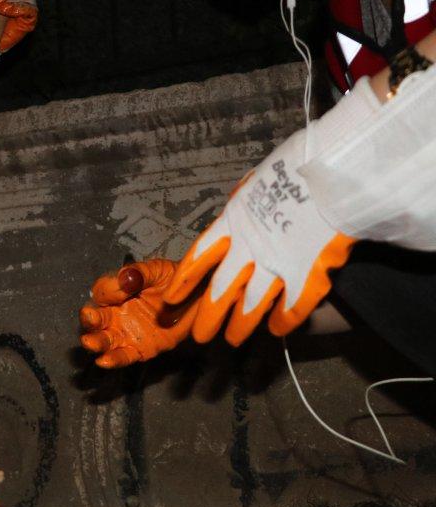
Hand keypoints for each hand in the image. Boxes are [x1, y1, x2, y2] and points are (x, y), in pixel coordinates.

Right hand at [80, 258, 197, 368]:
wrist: (199, 299)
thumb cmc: (176, 280)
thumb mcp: (158, 270)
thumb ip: (139, 273)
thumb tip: (124, 279)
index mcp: (117, 291)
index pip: (101, 292)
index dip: (106, 291)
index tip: (120, 290)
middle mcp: (116, 313)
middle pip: (95, 318)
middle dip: (89, 320)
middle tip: (90, 318)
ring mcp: (126, 333)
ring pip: (104, 340)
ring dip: (95, 342)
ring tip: (90, 342)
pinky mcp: (140, 349)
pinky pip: (124, 356)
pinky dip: (113, 360)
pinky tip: (104, 361)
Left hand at [165, 129, 355, 345]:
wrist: (335, 170)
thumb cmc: (299, 165)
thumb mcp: (258, 180)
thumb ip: (246, 200)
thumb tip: (238, 203)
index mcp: (233, 221)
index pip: (199, 258)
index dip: (185, 282)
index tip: (171, 300)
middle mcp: (248, 247)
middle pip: (220, 290)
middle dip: (207, 317)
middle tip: (198, 337)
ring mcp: (277, 264)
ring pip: (251, 305)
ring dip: (240, 326)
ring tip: (232, 341)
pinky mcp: (308, 275)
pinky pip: (292, 307)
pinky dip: (284, 321)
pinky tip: (278, 331)